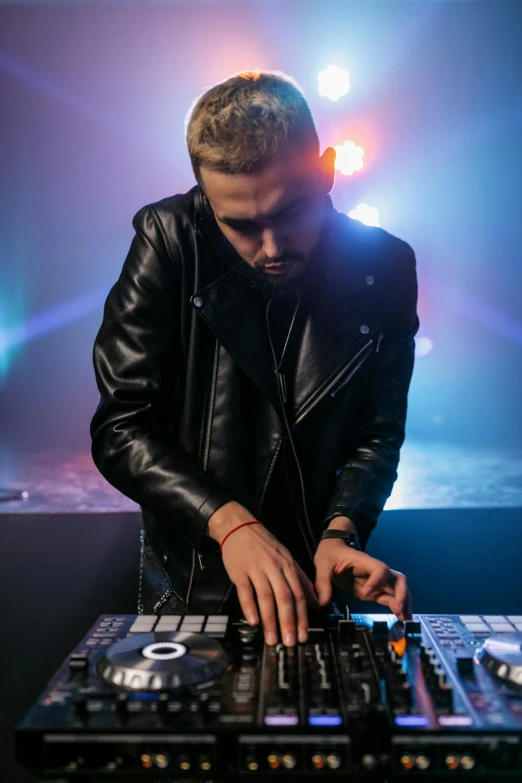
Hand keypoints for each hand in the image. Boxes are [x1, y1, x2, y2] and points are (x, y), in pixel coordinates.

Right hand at [207, 502, 317, 645]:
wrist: (239, 527)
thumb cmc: (264, 545)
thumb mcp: (286, 558)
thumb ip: (300, 579)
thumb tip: (315, 601)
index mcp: (288, 565)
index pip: (298, 594)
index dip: (302, 616)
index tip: (303, 635)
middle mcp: (274, 567)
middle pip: (284, 597)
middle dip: (288, 622)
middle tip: (290, 642)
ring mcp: (256, 568)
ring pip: (266, 597)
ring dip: (270, 620)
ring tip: (272, 639)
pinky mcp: (239, 571)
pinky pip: (245, 591)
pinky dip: (249, 607)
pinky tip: (253, 622)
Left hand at [314, 538, 411, 621]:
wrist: (333, 549)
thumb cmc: (331, 553)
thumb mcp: (322, 564)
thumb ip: (323, 582)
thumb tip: (323, 602)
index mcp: (364, 562)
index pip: (379, 569)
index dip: (377, 581)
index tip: (366, 594)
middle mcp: (375, 572)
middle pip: (398, 580)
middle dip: (401, 595)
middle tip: (398, 610)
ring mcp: (377, 582)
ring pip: (398, 590)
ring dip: (404, 603)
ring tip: (404, 619)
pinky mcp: (375, 591)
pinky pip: (390, 598)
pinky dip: (397, 608)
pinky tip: (401, 619)